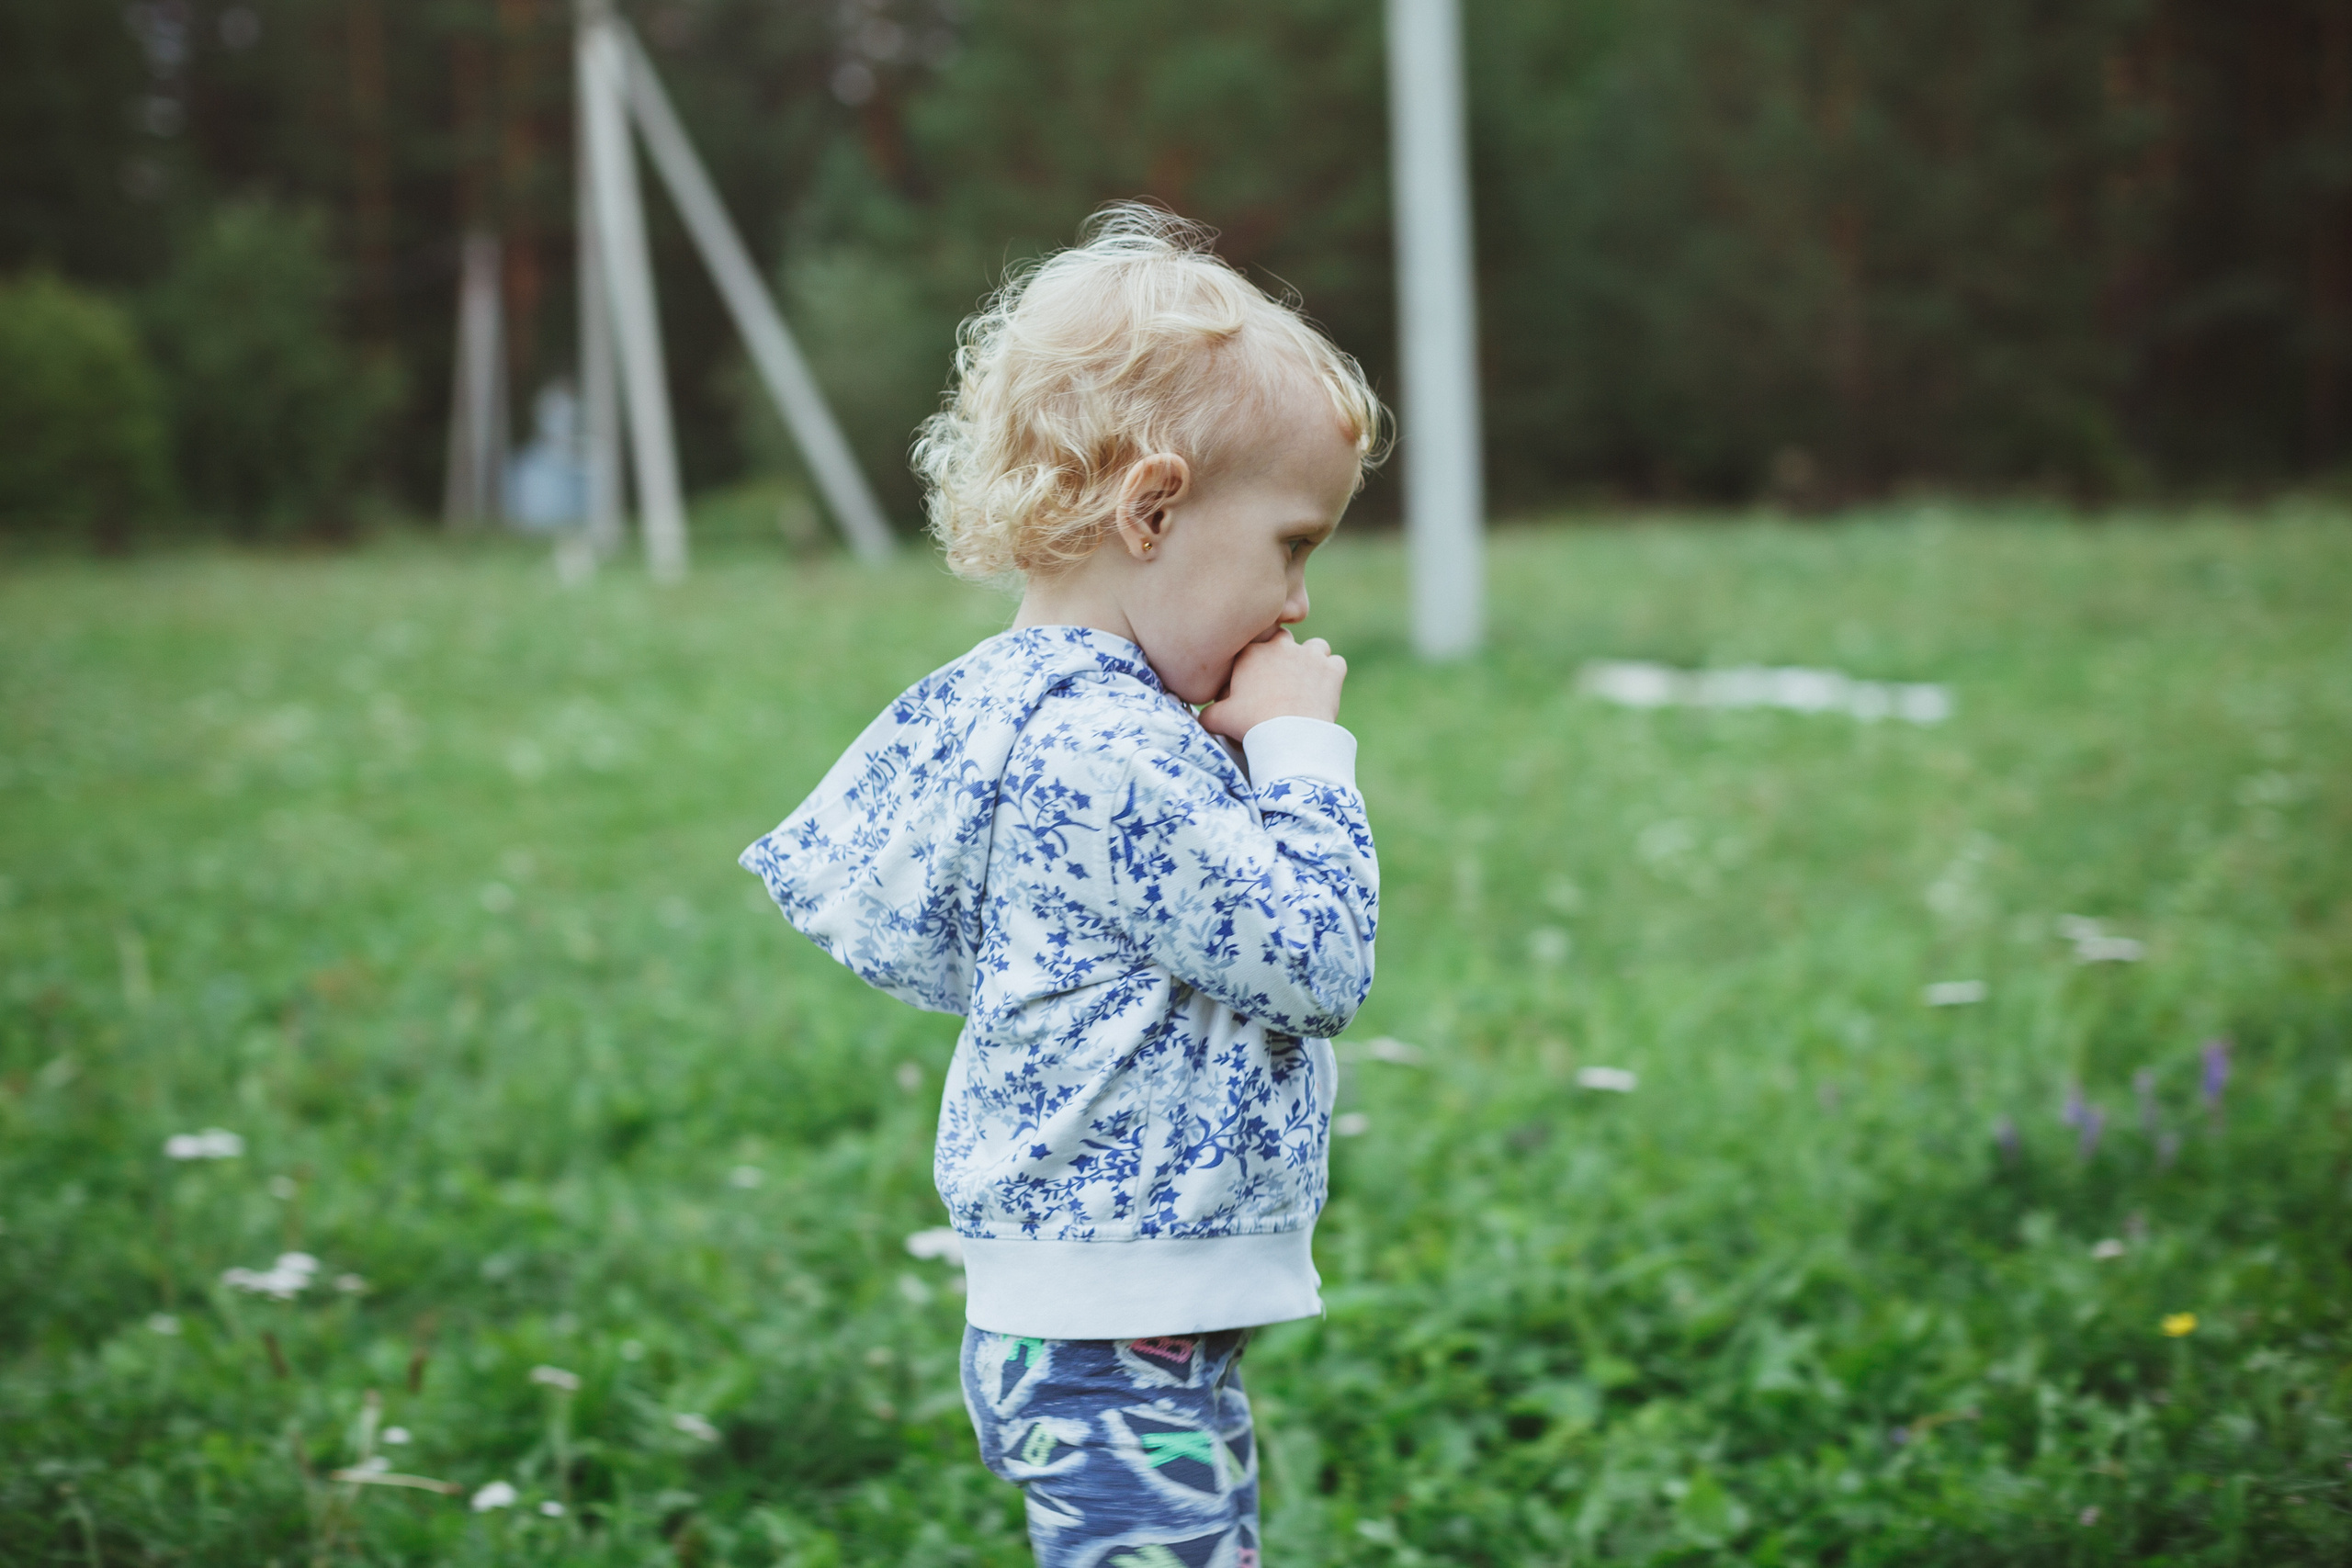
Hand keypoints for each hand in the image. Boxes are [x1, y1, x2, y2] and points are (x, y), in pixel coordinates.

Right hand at [1200, 629, 1345, 740]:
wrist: (1288, 735)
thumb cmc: (1250, 724)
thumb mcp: (1218, 719)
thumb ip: (1207, 713)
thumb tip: (1200, 716)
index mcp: (1251, 653)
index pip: (1253, 645)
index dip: (1255, 661)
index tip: (1256, 679)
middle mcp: (1281, 645)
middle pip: (1283, 640)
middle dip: (1283, 655)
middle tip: (1282, 681)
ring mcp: (1309, 654)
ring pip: (1315, 646)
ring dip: (1312, 661)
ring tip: (1307, 683)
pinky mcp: (1332, 669)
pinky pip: (1336, 663)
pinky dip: (1332, 675)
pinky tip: (1325, 691)